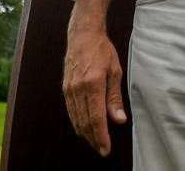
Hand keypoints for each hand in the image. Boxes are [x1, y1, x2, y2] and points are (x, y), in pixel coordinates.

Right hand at [63, 27, 126, 156]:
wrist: (82, 35)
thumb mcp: (115, 71)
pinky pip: (71, 111)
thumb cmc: (102, 50)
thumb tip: (119, 120)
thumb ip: (115, 98)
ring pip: (76, 119)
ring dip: (85, 133)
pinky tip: (84, 127)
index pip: (96, 118)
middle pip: (84, 122)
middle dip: (93, 139)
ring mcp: (69, 89)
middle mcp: (78, 89)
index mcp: (93, 84)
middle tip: (102, 149)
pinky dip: (77, 122)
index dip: (101, 137)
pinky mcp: (65, 88)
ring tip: (95, 141)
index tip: (106, 149)